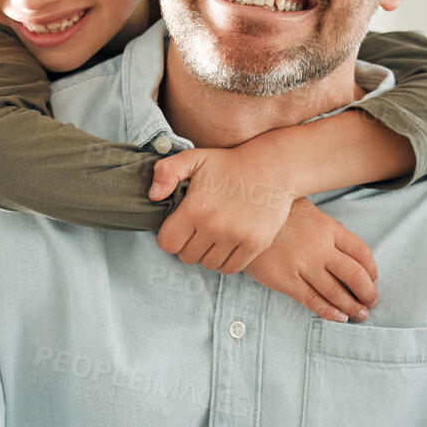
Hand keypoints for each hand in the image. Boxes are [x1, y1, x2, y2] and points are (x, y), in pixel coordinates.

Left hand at [151, 147, 294, 273]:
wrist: (273, 168)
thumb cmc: (229, 164)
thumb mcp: (194, 158)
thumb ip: (166, 171)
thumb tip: (153, 196)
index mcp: (195, 209)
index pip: (167, 243)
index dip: (170, 236)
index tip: (180, 226)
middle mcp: (214, 227)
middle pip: (187, 256)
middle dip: (188, 244)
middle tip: (199, 228)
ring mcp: (236, 238)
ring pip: (208, 264)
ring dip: (207, 253)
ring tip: (214, 234)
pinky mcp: (255, 245)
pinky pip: (230, 268)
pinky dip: (225, 261)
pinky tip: (227, 244)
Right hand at [243, 198, 377, 322]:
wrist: (242, 217)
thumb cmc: (275, 212)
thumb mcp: (307, 209)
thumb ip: (326, 228)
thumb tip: (343, 247)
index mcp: (328, 228)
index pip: (361, 252)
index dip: (372, 270)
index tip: (373, 280)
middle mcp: (320, 247)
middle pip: (355, 275)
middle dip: (368, 293)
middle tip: (371, 302)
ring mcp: (303, 265)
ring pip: (336, 292)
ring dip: (352, 307)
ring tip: (359, 315)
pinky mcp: (285, 280)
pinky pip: (313, 301)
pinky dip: (329, 312)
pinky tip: (339, 317)